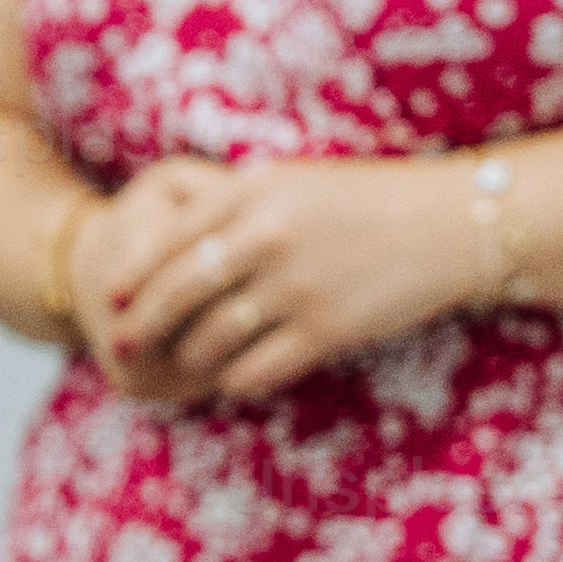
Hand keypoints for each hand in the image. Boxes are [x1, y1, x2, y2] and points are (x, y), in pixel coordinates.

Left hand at [79, 152, 490, 406]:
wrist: (452, 225)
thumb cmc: (368, 201)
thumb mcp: (295, 182)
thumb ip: (235, 204)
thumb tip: (173, 236)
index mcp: (253, 193)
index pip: (168, 240)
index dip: (132, 278)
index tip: (110, 300)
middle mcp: (266, 238)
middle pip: (177, 293)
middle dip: (143, 324)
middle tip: (124, 344)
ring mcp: (295, 287)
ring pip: (209, 338)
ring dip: (190, 356)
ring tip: (185, 363)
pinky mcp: (325, 331)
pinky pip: (254, 369)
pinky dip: (234, 378)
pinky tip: (233, 378)